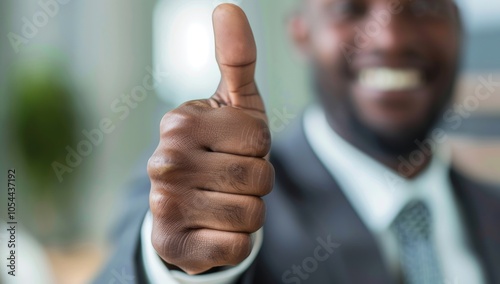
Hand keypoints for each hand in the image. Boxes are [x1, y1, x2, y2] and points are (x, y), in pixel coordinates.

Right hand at [147, 4, 272, 274]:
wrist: (187, 206)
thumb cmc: (220, 149)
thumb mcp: (233, 105)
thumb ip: (236, 58)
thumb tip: (228, 7)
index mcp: (181, 123)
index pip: (260, 142)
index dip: (259, 151)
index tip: (234, 150)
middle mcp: (165, 163)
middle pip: (259, 179)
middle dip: (256, 183)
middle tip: (228, 179)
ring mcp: (165, 206)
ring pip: (251, 215)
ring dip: (248, 212)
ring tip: (221, 203)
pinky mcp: (173, 245)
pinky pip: (237, 246)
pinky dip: (236, 240)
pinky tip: (212, 229)